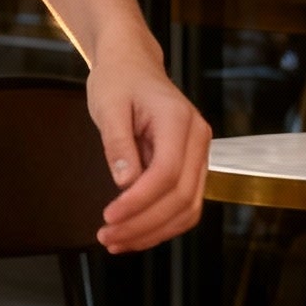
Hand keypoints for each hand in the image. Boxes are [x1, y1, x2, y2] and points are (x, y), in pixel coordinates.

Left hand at [86, 38, 209, 254]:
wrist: (132, 64)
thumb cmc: (118, 79)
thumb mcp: (108, 105)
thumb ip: (118, 144)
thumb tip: (125, 183)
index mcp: (179, 120)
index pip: (167, 172)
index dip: (139, 201)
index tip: (109, 216)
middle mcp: (197, 139)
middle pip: (181, 197)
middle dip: (144, 224)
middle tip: (106, 238)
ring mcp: (198, 154)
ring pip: (187, 208)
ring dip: (153, 231)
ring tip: (115, 242)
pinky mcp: (191, 167)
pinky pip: (183, 203)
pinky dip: (160, 224)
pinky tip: (132, 232)